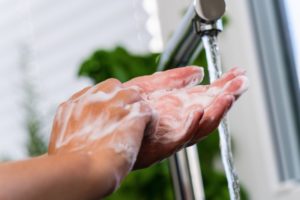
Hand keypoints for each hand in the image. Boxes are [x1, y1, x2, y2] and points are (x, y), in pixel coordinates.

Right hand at [48, 79, 150, 178]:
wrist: (81, 173)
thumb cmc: (70, 167)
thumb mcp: (61, 143)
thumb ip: (72, 131)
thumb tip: (81, 138)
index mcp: (72, 105)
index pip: (94, 92)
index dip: (105, 103)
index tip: (109, 117)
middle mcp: (93, 99)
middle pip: (114, 86)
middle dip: (122, 99)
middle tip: (126, 119)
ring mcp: (114, 104)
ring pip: (134, 94)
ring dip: (137, 110)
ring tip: (137, 128)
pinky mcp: (132, 114)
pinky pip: (148, 110)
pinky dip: (150, 123)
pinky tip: (145, 135)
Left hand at [124, 66, 247, 167]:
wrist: (106, 127)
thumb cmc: (126, 108)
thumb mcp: (150, 86)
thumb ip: (174, 78)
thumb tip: (198, 70)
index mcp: (179, 106)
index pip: (206, 95)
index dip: (223, 85)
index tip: (236, 73)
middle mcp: (180, 120)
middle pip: (210, 108)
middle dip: (227, 95)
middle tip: (242, 82)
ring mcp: (173, 133)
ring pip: (202, 123)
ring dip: (217, 110)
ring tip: (229, 96)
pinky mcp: (163, 144)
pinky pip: (181, 136)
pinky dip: (192, 126)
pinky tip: (199, 112)